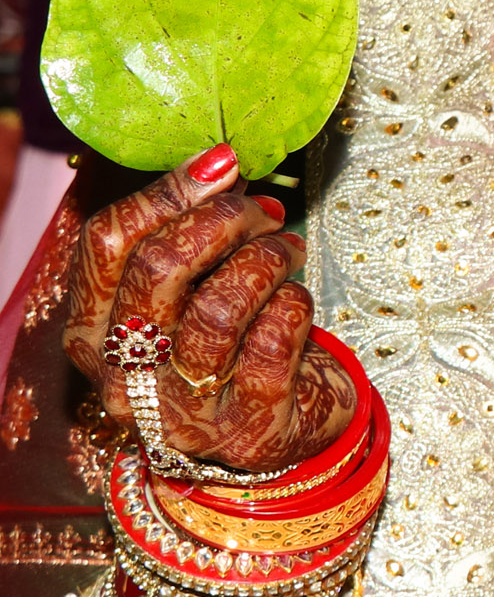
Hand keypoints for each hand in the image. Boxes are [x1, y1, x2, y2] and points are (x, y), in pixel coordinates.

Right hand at [63, 144, 356, 475]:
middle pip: (158, 267)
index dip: (168, 192)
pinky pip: (274, 339)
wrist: (284, 431)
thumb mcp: (188, 292)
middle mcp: (125, 378)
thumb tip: (219, 164)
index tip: (222, 164)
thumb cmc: (230, 347)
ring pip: (219, 305)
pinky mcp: (249, 428)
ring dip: (267, 260)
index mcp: (93, 334)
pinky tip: (297, 301)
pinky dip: (294, 304)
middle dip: (224, 220)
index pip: (107, 244)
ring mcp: (184, 411)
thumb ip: (186, 235)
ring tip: (289, 250)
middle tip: (265, 212)